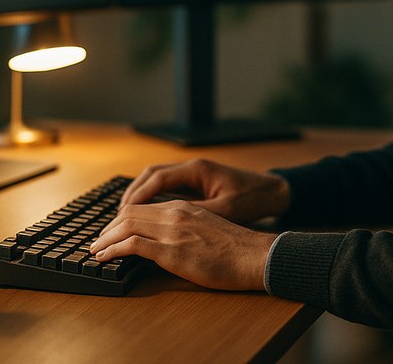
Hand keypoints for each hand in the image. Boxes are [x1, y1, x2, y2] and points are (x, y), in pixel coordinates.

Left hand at [90, 200, 276, 290]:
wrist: (255, 256)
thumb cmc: (236, 249)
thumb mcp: (207, 229)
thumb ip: (185, 229)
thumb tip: (165, 241)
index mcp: (183, 208)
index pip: (141, 207)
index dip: (120, 219)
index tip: (110, 232)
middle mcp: (175, 214)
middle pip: (128, 213)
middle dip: (107, 228)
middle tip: (96, 242)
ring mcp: (173, 232)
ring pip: (126, 226)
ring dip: (105, 239)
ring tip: (95, 251)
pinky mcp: (172, 252)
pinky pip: (133, 246)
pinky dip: (113, 250)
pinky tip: (104, 258)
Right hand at [121, 158, 290, 224]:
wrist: (275, 192)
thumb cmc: (253, 199)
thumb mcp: (224, 210)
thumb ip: (195, 214)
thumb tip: (165, 224)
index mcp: (197, 170)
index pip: (156, 178)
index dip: (137, 196)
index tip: (122, 213)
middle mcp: (192, 168)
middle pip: (151, 175)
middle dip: (132, 195)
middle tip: (117, 216)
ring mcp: (194, 174)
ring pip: (157, 180)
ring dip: (141, 196)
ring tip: (125, 216)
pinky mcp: (198, 183)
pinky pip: (168, 187)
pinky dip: (153, 199)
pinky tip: (147, 215)